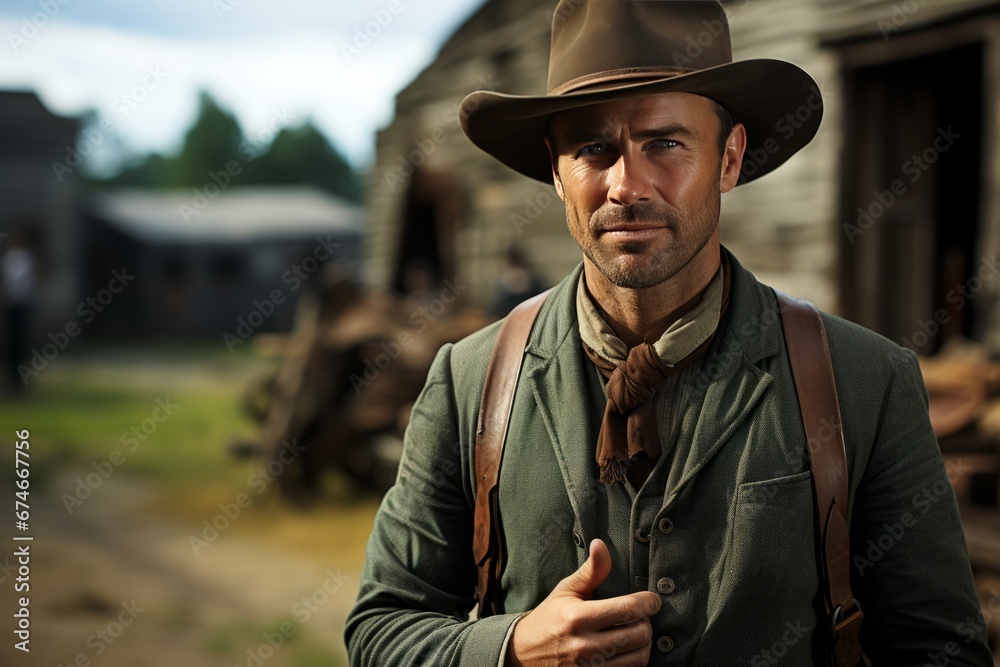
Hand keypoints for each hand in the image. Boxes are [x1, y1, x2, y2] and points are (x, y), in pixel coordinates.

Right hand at [505, 539, 661, 665]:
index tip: (652, 600)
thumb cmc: (549, 618)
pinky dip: (634, 661)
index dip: (648, 602)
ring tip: (634, 633)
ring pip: (639, 658)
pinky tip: (627, 651)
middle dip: (646, 622)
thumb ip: (590, 570)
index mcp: (578, 618)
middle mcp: (585, 646)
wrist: (524, 653)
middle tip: (640, 616)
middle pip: (639, 634)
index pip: (628, 609)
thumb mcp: (566, 590)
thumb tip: (601, 544)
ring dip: (643, 644)